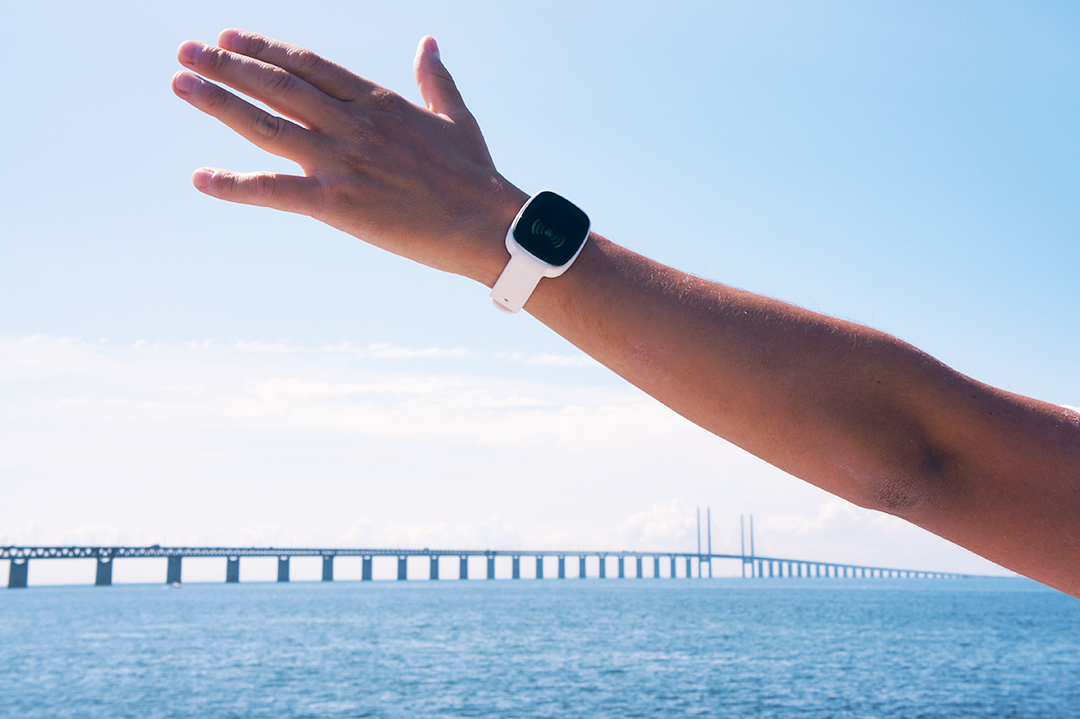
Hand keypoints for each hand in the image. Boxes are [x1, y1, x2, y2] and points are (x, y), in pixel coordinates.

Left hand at [172, 30, 526, 282]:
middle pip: (277, 85)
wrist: (487, 223)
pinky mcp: (337, 203)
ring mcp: (342, 161)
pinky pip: (274, 191)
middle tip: (185, 50)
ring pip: (266, 124)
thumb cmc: (477, 173)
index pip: (308, 65)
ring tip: (180, 83)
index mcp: (378, 101)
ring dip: (219, 102)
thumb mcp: (456, 116)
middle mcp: (352, 123)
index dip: (265, 49)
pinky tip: (200, 179)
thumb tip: (429, 42)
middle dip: (226, 64)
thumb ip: (435, 78)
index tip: (229, 36)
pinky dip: (233, 186)